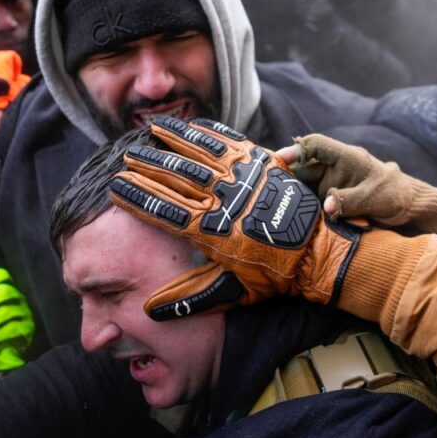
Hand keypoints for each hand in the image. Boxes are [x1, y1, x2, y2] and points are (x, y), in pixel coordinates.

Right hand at [109, 117, 362, 320]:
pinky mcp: (262, 163)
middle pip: (174, 176)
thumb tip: (152, 311)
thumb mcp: (233, 292)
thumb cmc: (276, 275)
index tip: (116, 186)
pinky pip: (229, 142)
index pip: (162, 209)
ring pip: (198, 153)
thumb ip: (192, 296)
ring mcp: (242, 178)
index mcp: (210, 231)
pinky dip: (207, 132)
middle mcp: (221, 200)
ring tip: (150, 129)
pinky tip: (191, 126)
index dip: (137, 196)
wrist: (319, 252)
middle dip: (146, 165)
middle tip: (126, 155)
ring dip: (171, 140)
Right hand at [276, 133, 436, 237]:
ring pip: (305, 186)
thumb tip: (327, 206)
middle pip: (304, 167)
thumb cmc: (395, 194)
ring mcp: (332, 185)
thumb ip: (350, 200)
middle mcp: (335, 169)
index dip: (297, 149)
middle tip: (266, 187)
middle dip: (286, 174)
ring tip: (272, 204)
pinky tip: (289, 217)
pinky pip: (312, 201)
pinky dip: (302, 207)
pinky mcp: (331, 200)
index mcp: (346, 157)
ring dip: (292, 193)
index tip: (279, 159)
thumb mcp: (375, 197)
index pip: (316, 145)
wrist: (408, 207)